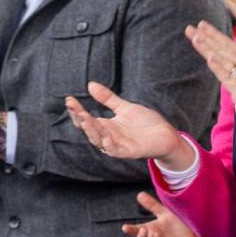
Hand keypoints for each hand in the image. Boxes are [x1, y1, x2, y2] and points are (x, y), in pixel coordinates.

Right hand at [66, 82, 185, 164]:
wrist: (166, 135)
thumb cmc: (145, 123)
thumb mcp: (125, 107)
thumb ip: (108, 98)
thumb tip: (90, 84)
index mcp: (106, 126)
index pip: (86, 120)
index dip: (77, 111)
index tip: (69, 99)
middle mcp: (108, 136)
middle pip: (89, 129)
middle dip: (80, 118)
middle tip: (73, 106)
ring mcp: (117, 145)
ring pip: (98, 139)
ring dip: (91, 129)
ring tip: (84, 117)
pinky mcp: (128, 152)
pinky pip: (114, 149)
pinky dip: (108, 143)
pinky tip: (103, 135)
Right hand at [122, 192, 203, 236]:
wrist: (193, 236)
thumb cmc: (177, 225)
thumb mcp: (165, 213)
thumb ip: (152, 205)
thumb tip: (139, 194)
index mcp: (149, 230)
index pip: (135, 231)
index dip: (129, 230)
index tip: (125, 227)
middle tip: (143, 230)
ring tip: (156, 235)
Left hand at [185, 21, 235, 151]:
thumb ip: (235, 70)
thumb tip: (220, 61)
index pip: (229, 45)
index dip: (214, 34)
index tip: (200, 25)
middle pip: (224, 49)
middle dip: (207, 37)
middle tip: (191, 27)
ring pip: (225, 60)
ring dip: (210, 47)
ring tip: (196, 37)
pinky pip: (228, 78)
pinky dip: (219, 67)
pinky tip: (209, 58)